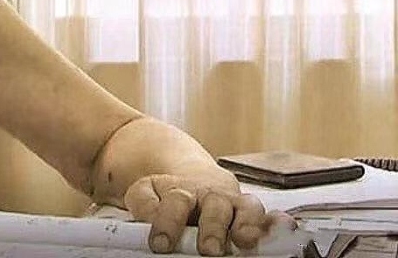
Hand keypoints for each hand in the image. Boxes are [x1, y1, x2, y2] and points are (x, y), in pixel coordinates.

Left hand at [124, 170, 295, 254]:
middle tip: (208, 249)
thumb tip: (147, 219)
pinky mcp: (252, 212)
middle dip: (213, 228)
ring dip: (246, 224)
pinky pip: (268, 215)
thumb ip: (143, 203)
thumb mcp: (147, 191)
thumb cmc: (169, 193)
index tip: (160, 244)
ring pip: (245, 209)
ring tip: (244, 240)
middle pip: (215, 207)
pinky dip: (276, 222)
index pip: (175, 203)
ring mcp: (234, 203)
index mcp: (181, 191)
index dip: (168, 223)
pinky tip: (283, 227)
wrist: (195, 178)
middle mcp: (211, 196)